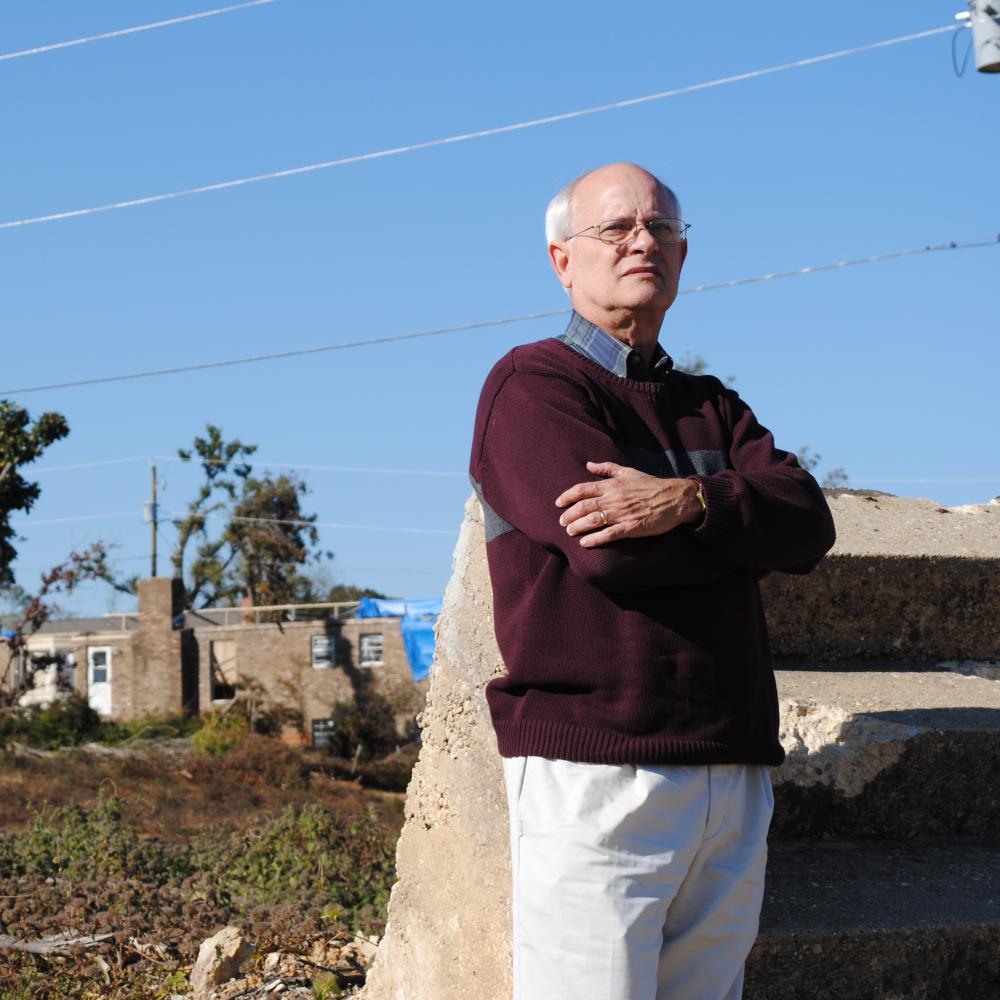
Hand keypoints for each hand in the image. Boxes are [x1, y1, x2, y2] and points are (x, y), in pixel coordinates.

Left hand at [555, 461, 702, 547]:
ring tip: (570, 532)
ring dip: (578, 526)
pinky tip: (585, 543)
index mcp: (612, 485)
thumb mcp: (628, 472)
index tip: (558, 503)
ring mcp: (622, 513)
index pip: (583, 489)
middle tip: (562, 522)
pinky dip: (595, 539)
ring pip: (593, 520)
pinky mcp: (631, 527)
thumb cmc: (651, 485)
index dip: (567, 496)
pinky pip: (609, 534)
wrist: (675, 498)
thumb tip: (589, 464)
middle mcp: (614, 499)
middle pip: (584, 506)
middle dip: (569, 515)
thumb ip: (607, 469)